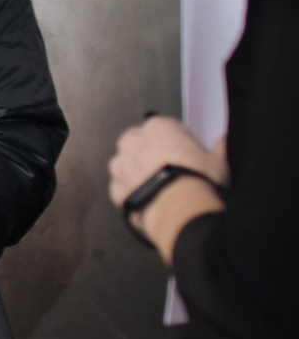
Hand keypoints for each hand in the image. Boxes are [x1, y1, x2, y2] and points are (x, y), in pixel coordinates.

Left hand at [107, 115, 226, 206]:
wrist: (181, 212)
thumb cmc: (199, 182)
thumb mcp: (218, 161)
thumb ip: (219, 147)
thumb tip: (223, 142)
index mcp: (158, 127)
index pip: (162, 126)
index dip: (172, 140)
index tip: (181, 150)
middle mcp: (134, 143)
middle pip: (137, 142)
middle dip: (148, 151)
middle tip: (167, 167)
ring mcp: (121, 166)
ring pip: (125, 164)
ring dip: (136, 171)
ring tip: (158, 184)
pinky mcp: (115, 189)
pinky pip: (121, 187)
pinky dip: (131, 191)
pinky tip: (148, 197)